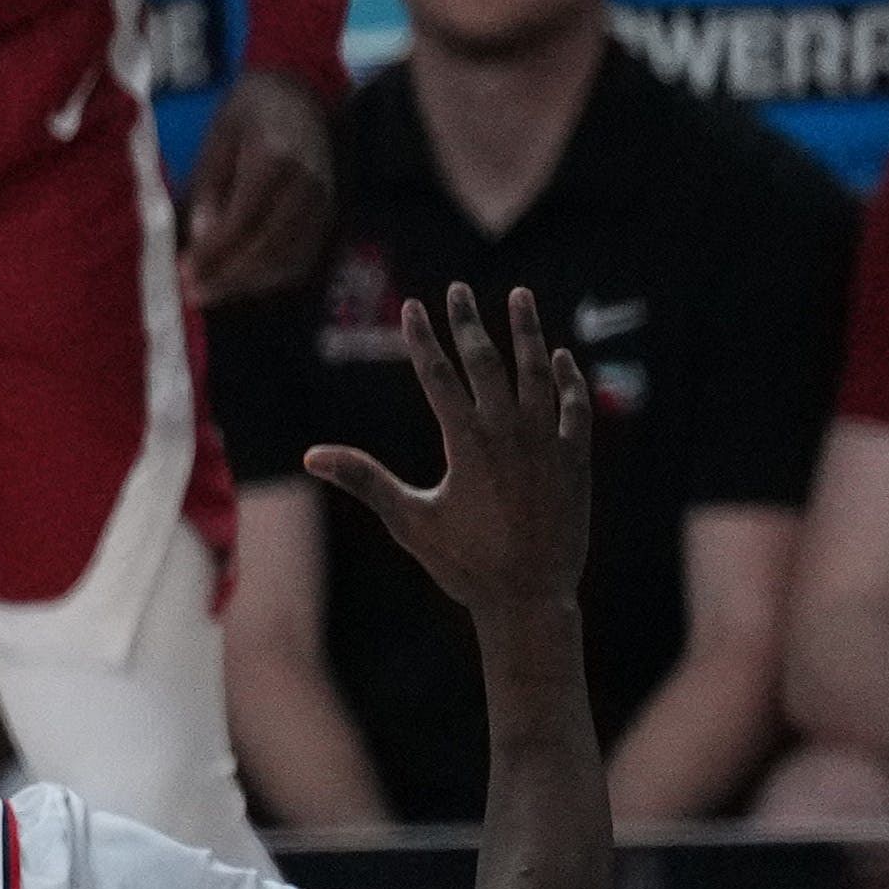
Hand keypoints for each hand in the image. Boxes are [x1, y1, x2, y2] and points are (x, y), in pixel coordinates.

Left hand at [185, 69, 333, 300]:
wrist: (302, 92)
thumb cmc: (251, 111)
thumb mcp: (218, 135)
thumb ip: (211, 184)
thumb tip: (202, 236)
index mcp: (276, 157)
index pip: (246, 216)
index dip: (216, 250)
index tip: (185, 271)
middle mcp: (307, 184)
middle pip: (270, 244)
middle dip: (229, 276)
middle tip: (194, 293)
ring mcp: (324, 201)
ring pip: (289, 257)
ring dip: (249, 283)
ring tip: (211, 293)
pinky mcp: (329, 214)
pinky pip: (304, 256)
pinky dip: (272, 277)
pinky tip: (243, 283)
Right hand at [307, 284, 589, 620]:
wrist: (530, 598)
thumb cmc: (463, 563)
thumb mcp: (408, 520)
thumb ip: (365, 480)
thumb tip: (312, 456)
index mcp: (465, 443)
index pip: (437, 375)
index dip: (422, 338)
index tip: (413, 305)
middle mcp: (507, 434)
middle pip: (485, 362)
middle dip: (469, 322)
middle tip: (458, 290)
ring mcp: (546, 444)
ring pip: (537, 373)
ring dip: (527, 333)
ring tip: (520, 296)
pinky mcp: (575, 461)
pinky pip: (576, 408)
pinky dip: (570, 380)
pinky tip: (562, 357)